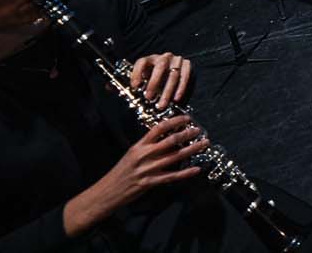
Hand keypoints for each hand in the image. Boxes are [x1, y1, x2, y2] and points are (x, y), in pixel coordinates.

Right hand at [65, 116, 207, 234]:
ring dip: (191, 150)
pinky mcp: (150, 182)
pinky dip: (186, 173)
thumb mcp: (131, 154)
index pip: (159, 128)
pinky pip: (172, 176)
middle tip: (199, 130)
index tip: (187, 119)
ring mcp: (148, 169)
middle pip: (170, 141)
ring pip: (175, 157)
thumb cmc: (121, 172)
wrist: (108, 191)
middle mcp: (144, 155)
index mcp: (139, 146)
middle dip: (187, 134)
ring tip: (203, 144)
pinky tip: (197, 169)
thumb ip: (147, 146)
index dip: (175, 121)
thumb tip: (168, 139)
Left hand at [127, 52, 193, 111]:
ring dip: (167, 92)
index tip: (135, 86)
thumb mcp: (147, 77)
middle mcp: (165, 57)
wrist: (174, 70)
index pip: (142, 62)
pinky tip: (176, 99)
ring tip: (161, 105)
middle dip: (154, 83)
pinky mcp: (187, 65)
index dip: (137, 73)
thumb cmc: (157, 77)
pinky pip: (184, 77)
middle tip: (149, 97)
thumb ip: (142, 83)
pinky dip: (180, 89)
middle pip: (160, 67)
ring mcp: (177, 60)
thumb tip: (137, 96)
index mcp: (151, 58)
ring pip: (173, 75)